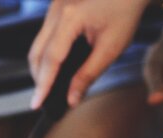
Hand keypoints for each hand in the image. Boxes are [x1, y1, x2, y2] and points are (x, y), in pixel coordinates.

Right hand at [28, 0, 148, 108]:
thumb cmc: (125, 11)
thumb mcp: (112, 46)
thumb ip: (89, 74)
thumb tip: (72, 98)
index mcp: (71, 17)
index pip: (51, 59)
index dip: (43, 84)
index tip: (36, 104)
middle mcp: (57, 10)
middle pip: (36, 53)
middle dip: (39, 78)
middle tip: (44, 98)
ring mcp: (54, 7)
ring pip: (37, 45)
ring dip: (41, 67)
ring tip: (50, 86)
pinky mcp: (55, 8)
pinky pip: (44, 36)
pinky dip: (47, 54)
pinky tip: (56, 66)